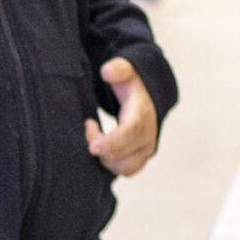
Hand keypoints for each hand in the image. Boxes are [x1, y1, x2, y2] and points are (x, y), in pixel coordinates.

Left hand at [85, 57, 158, 176]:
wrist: (150, 98)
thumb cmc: (132, 84)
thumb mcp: (127, 71)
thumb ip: (118, 69)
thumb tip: (107, 72)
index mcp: (143, 115)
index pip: (129, 134)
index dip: (110, 142)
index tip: (91, 146)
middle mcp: (148, 136)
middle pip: (121, 154)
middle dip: (98, 145)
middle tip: (89, 125)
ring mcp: (146, 150)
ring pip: (122, 167)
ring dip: (104, 157)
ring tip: (96, 137)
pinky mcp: (141, 159)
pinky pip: (125, 170)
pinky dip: (110, 163)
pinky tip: (103, 147)